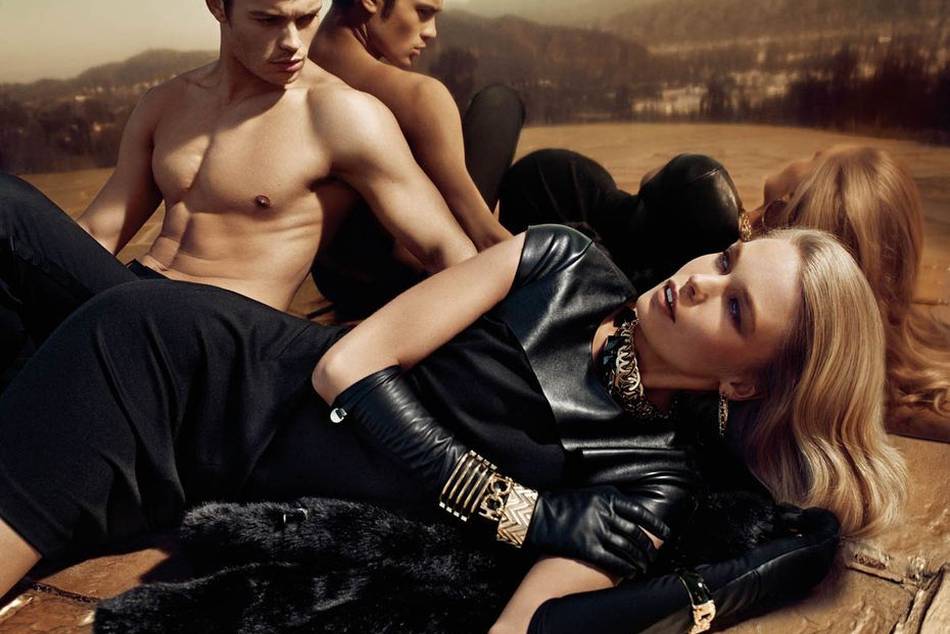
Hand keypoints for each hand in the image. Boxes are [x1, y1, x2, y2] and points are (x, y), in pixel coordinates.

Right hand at [526, 487, 659, 577]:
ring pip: (627, 549)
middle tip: (653, 555)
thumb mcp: (591, 494)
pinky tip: (630, 572)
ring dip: (639, 560)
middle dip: (648, 548)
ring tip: (643, 566)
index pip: (640, 513)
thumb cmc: (564, 503)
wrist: (537, 513)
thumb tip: (633, 514)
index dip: (656, 525)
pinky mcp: (588, 547)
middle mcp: (606, 513)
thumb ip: (612, 501)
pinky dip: (625, 568)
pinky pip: (614, 561)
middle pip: (636, 534)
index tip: (665, 534)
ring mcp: (597, 530)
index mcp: (609, 497)